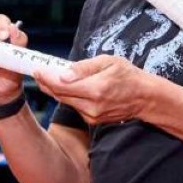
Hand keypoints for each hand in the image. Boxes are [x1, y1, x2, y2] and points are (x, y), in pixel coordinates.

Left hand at [34, 54, 157, 125]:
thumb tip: (63, 74)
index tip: (37, 69)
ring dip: (56, 90)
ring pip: (65, 101)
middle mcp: (92, 106)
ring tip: (50, 76)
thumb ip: (84, 68)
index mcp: (96, 89)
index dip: (46, 78)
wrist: (144, 98)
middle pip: (60, 95)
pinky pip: (74, 106)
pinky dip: (69, 96)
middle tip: (39, 72)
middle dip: (47, 83)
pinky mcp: (93, 120)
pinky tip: (68, 87)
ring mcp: (92, 116)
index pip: (62, 86)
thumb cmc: (128, 75)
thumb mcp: (108, 62)